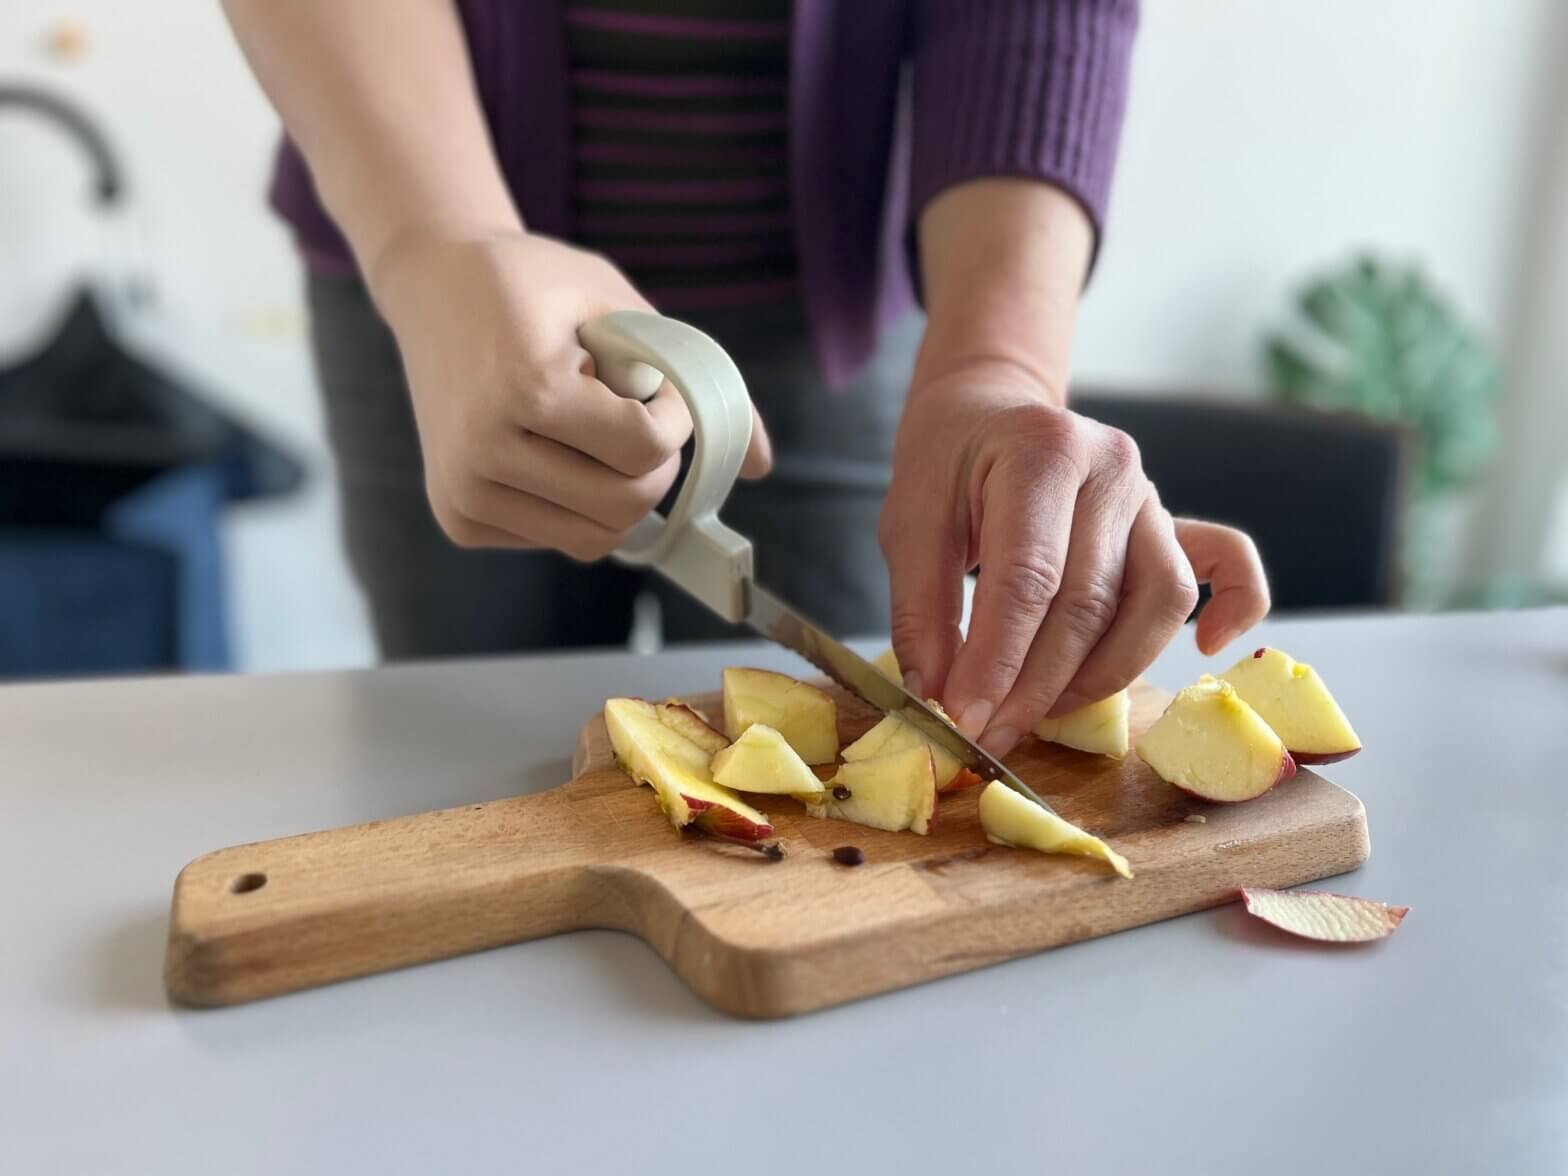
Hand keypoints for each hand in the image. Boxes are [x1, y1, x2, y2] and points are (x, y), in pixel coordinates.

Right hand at [370, 231, 772, 559]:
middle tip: (635, 416)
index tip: (658, 388)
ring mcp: (464, 492)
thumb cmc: (537, 286)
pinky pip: (558, 538)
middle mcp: (482, 452)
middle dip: (654, 466)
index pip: (643, 451)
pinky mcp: (457, 518)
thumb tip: (764, 465)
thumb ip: (701, 382)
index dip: (674, 421)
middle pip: (623, 507)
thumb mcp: (624, 309)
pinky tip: (553, 451)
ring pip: (595, 538)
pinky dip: (578, 505)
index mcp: (523, 389)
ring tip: (591, 429)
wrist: (433, 286)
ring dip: (619, 491)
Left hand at [880, 362, 1268, 756]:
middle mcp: (1112, 467)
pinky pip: (1228, 566)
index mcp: (1043, 452)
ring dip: (1104, 675)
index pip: (1030, 577)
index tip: (966, 720)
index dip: (997, 660)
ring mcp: (1151, 495)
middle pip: (1091, 601)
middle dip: (1038, 686)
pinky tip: (1206, 649)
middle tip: (992, 737)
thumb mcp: (908, 525)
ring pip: (1159, 603)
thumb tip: (939, 699)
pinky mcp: (1174, 520)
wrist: (987, 414)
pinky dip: (1236, 608)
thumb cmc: (947, 468)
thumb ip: (923, 609)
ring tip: (1045, 713)